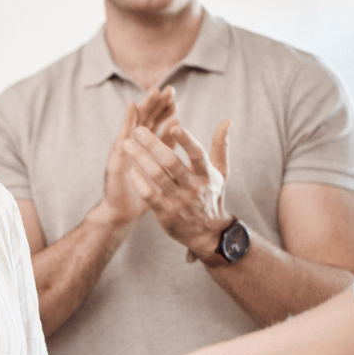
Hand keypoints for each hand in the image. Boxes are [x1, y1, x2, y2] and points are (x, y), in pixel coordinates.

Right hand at [97, 87, 177, 225]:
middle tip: (169, 89)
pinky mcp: (117, 156)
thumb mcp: (158, 166)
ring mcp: (123, 149)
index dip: (164, 110)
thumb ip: (166, 145)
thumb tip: (176, 125)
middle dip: (157, 103)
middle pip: (146, 118)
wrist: (122, 213)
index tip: (175, 98)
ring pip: (135, 123)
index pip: (155, 124)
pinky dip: (128, 119)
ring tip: (155, 91)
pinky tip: (133, 106)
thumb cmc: (141, 191)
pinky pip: (123, 135)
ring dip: (145, 105)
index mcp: (144, 147)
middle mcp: (133, 144)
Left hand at [121, 118, 231, 259]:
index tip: (174, 126)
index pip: (197, 154)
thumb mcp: (220, 172)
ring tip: (126, 143)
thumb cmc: (211, 195)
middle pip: (171, 163)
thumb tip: (227, 120)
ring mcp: (179, 201)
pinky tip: (129, 169)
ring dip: (140, 158)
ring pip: (157, 176)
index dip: (186, 140)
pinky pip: (149, 196)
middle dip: (153, 144)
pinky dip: (139, 182)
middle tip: (138, 129)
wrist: (207, 233)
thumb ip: (220, 146)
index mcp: (207, 174)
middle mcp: (193, 187)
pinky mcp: (166, 213)